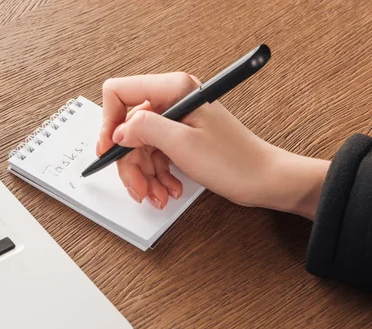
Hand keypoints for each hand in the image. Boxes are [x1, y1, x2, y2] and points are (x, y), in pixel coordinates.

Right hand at [97, 72, 329, 218]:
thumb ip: (145, 129)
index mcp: (174, 89)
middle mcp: (173, 101)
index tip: (109, 150)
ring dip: (145, 175)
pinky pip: (155, 156)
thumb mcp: (183, 144)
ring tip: (159, 195)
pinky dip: (157, 176)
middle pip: (128, 128)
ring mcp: (176, 121)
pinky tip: (168, 190)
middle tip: (139, 188)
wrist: (263, 180)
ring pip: (140, 147)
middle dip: (131, 162)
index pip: (120, 93)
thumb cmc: (234, 161)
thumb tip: (118, 130)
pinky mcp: (181, 138)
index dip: (109, 123)